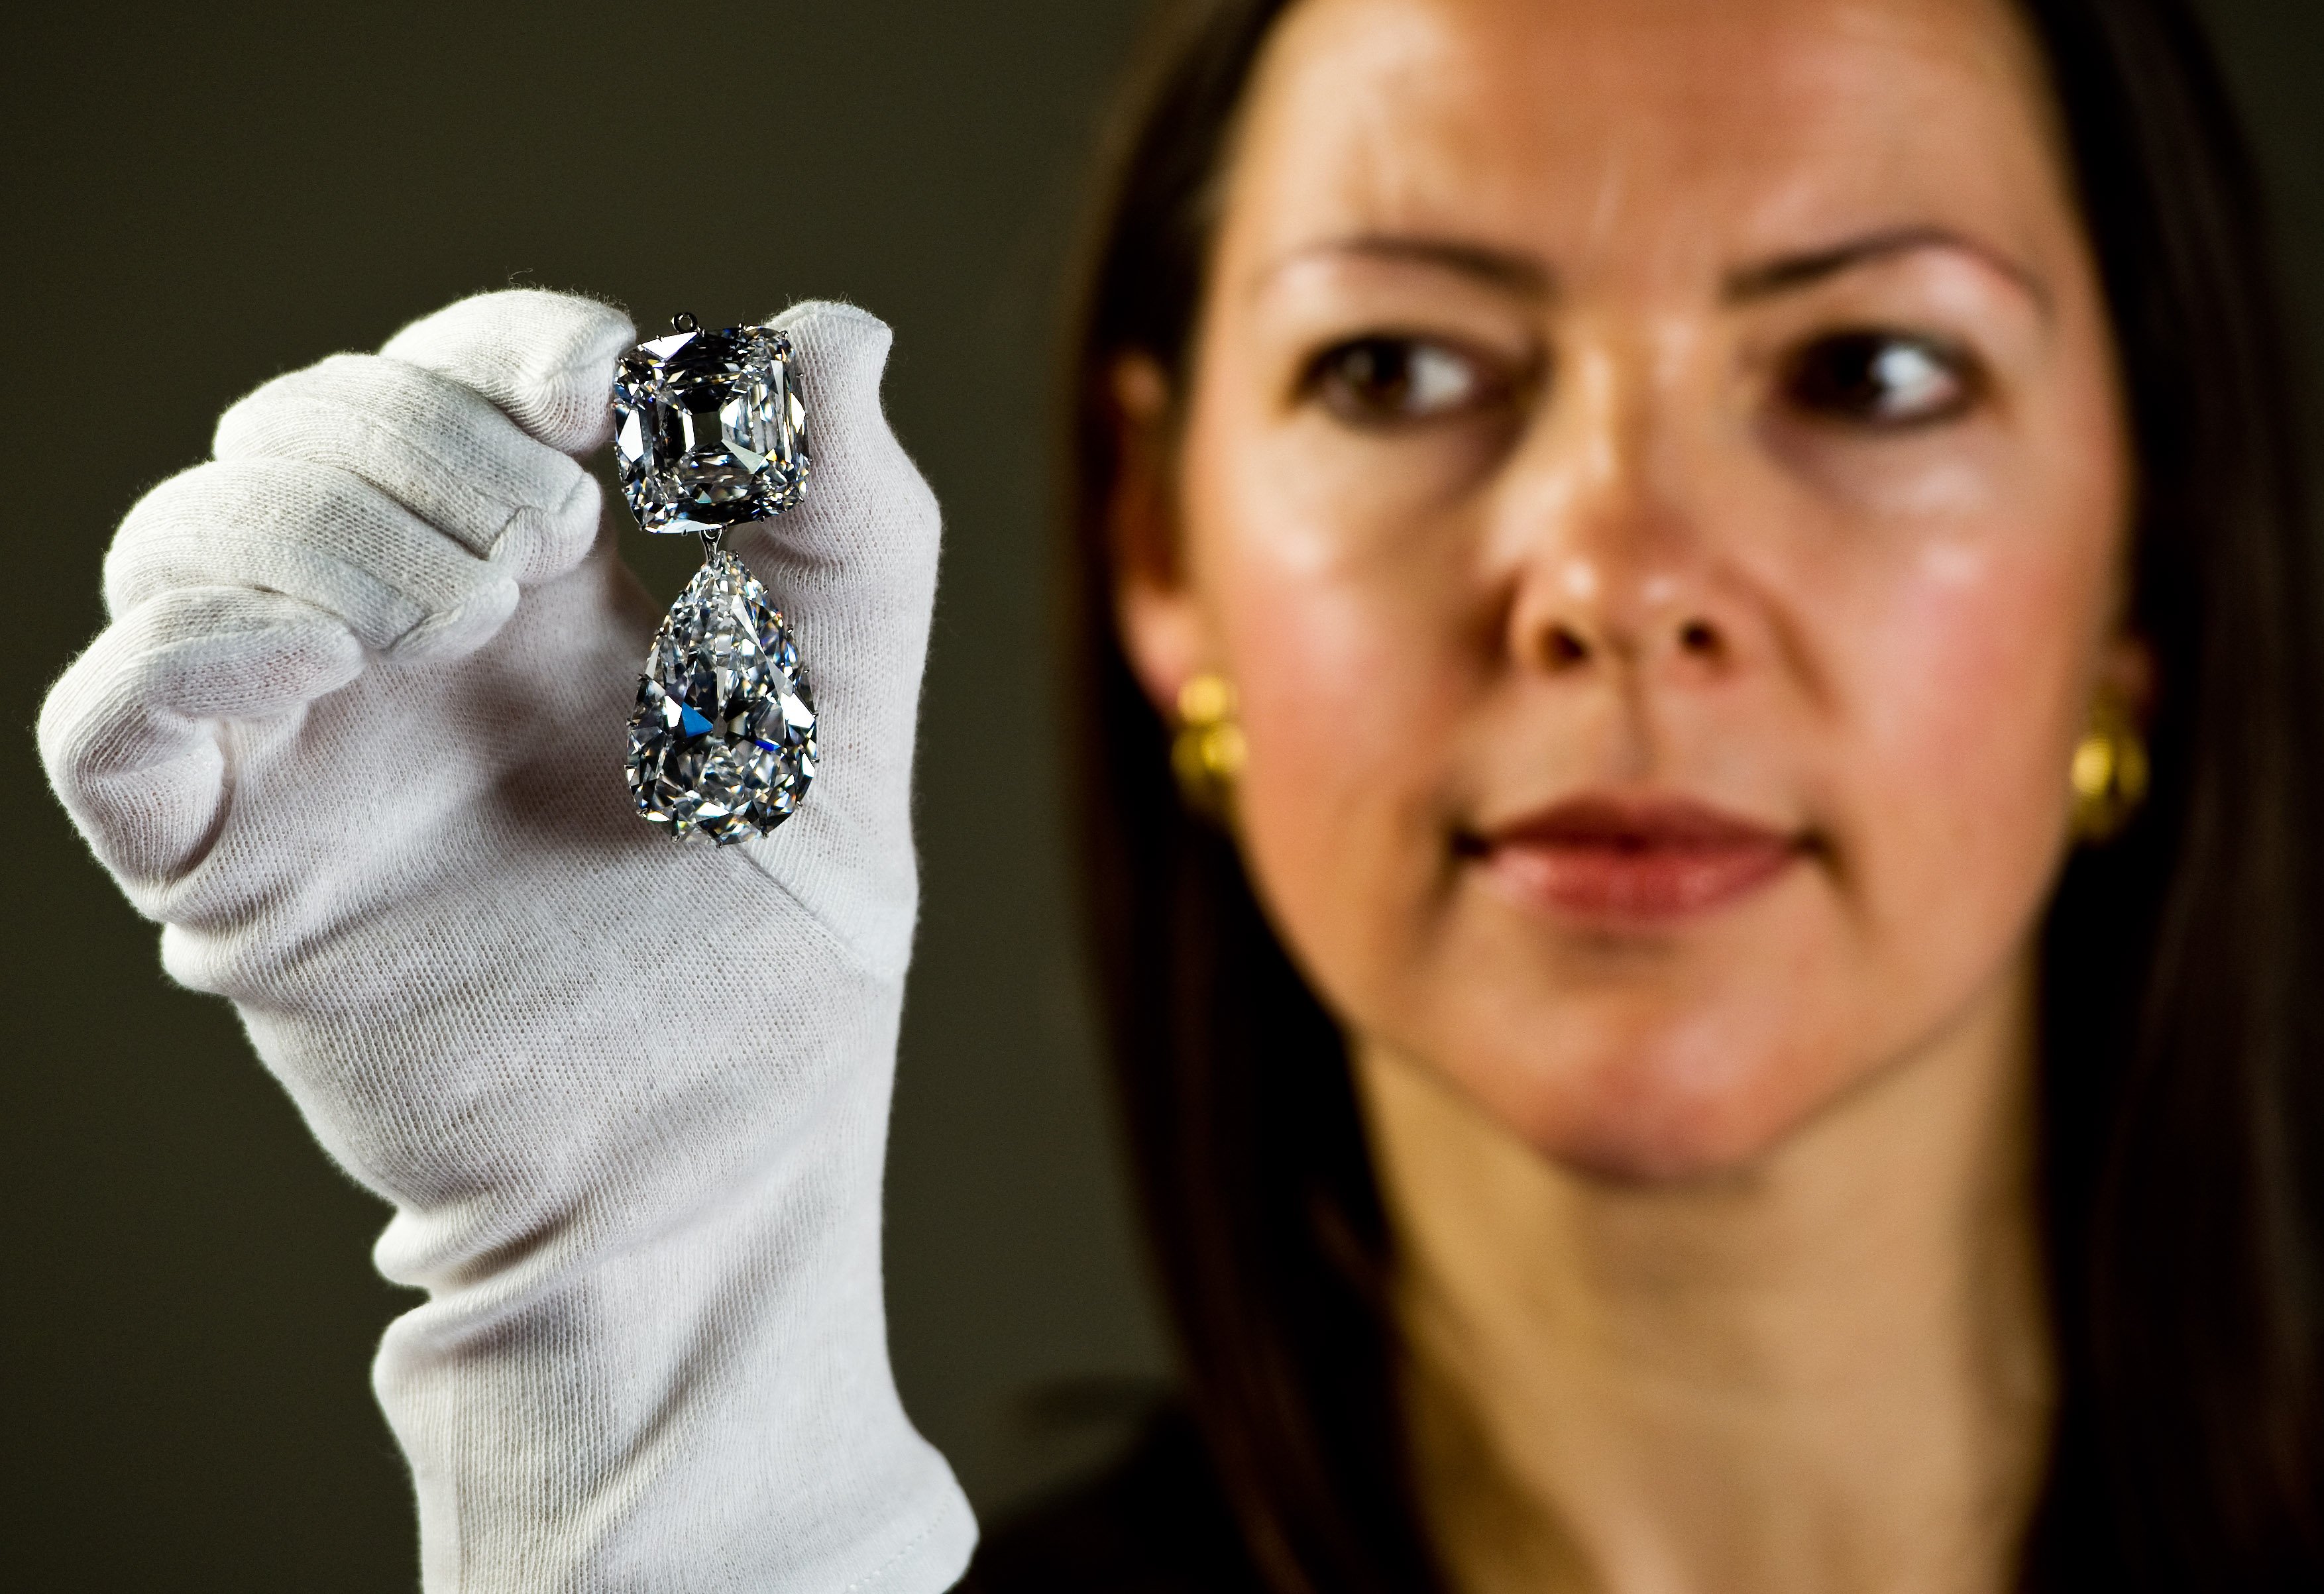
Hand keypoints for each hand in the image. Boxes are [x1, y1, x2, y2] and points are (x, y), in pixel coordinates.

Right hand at [39, 289, 973, 1592]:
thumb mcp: (846, 715)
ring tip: (469, 604)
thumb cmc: (783, 965)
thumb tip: (833, 324)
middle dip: (427, 429)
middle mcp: (404, 652)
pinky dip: (188, 654)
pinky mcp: (228, 869)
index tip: (613, 386)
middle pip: (312, 425)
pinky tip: (328, 658)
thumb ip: (849, 527)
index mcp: (544, 600)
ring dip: (322, 520)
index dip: (512, 342)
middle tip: (554, 529)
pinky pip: (114, 721)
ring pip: (191, 536)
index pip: (462, 383)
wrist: (711, 1171)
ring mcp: (304, 754)